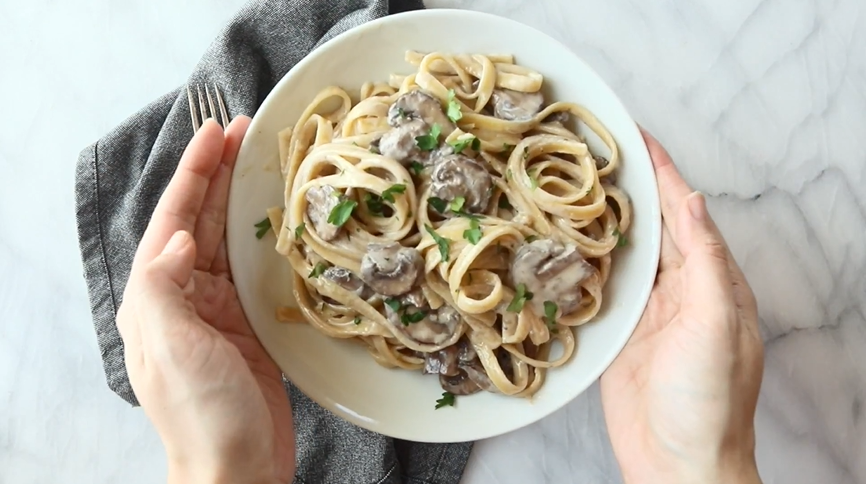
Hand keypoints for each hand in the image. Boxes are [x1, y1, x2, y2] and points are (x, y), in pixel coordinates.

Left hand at [117, 118, 294, 483]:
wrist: (238, 467)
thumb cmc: (201, 413)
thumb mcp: (168, 346)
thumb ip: (163, 286)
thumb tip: (178, 239)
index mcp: (156, 298)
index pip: (172, 221)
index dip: (193, 174)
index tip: (214, 133)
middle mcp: (184, 298)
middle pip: (200, 223)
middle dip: (217, 176)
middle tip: (243, 132)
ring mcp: (218, 312)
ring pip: (228, 241)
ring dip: (240, 201)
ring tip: (260, 161)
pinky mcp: (249, 326)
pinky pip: (254, 270)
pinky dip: (264, 239)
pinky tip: (278, 220)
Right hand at [600, 131, 763, 483]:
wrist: (678, 464)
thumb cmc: (707, 401)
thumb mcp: (717, 324)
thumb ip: (704, 262)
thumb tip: (693, 203)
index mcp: (712, 281)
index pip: (685, 212)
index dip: (663, 172)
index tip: (637, 135)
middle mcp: (680, 290)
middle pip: (653, 225)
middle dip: (630, 185)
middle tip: (595, 149)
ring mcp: (647, 313)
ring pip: (625, 253)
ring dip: (604, 219)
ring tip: (574, 183)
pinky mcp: (618, 335)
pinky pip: (601, 288)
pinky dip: (585, 261)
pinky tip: (566, 244)